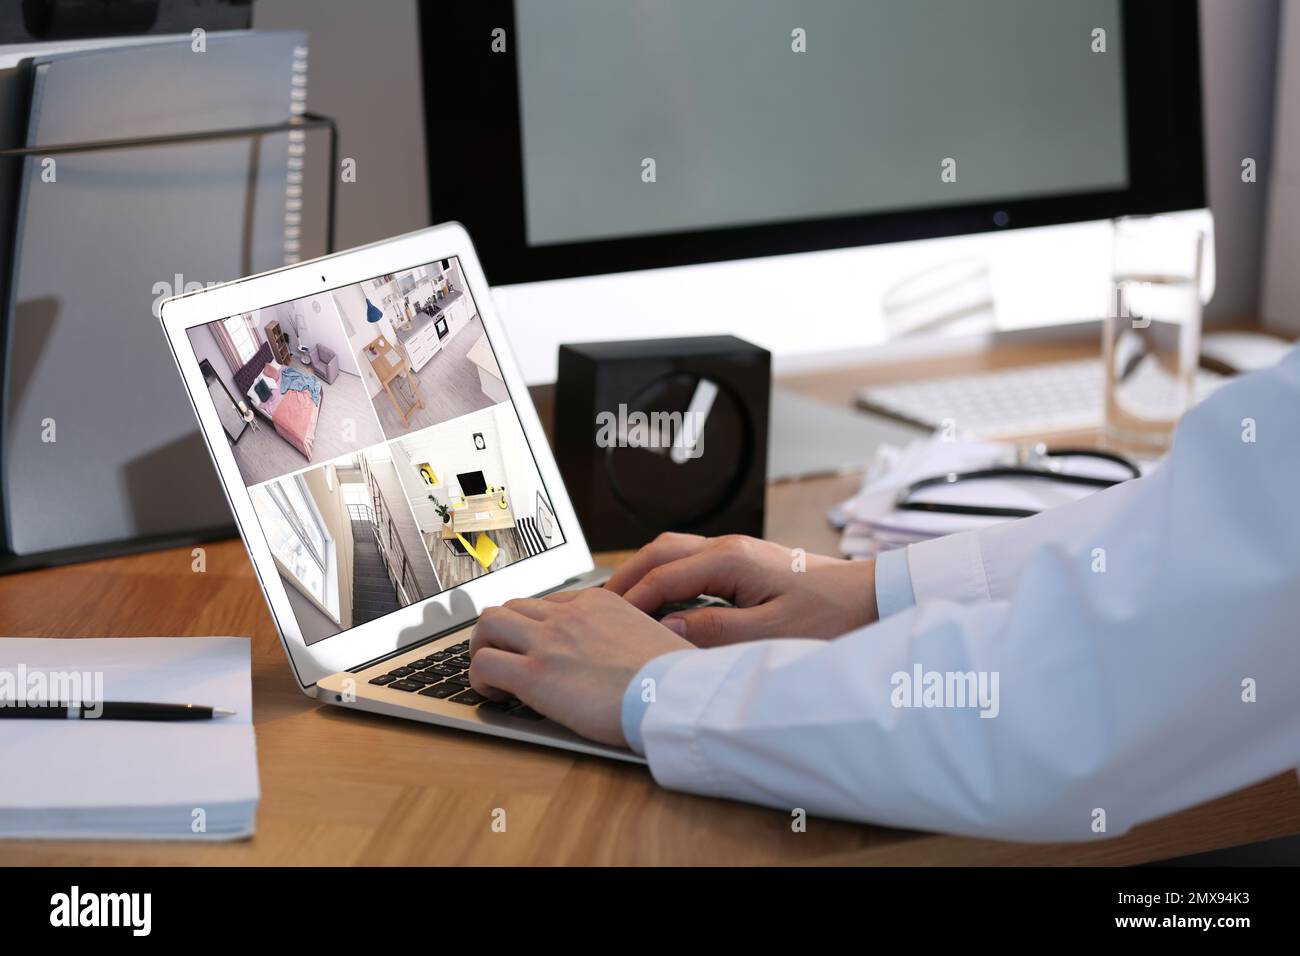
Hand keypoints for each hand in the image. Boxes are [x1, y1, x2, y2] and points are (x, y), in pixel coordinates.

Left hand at [468, 588, 692, 746]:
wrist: (674, 695)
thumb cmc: (674, 677)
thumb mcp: (654, 637)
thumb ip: (630, 636)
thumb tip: (631, 654)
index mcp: (598, 603)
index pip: (548, 604)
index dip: (536, 628)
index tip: (538, 648)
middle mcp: (568, 615)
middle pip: (511, 607)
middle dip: (500, 632)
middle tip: (504, 655)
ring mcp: (548, 642)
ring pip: (488, 624)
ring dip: (483, 647)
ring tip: (491, 674)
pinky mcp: (534, 675)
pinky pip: (484, 664)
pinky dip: (480, 679)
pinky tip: (494, 695)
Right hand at [605, 533, 877, 646]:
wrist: (868, 598)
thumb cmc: (828, 616)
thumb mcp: (769, 634)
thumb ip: (713, 631)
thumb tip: (666, 630)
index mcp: (730, 559)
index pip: (662, 577)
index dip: (630, 601)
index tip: (603, 623)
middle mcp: (729, 546)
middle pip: (659, 551)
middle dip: (625, 577)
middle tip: (597, 605)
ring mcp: (737, 550)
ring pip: (674, 551)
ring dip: (644, 572)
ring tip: (621, 601)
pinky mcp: (746, 561)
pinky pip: (692, 560)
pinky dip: (667, 574)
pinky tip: (662, 598)